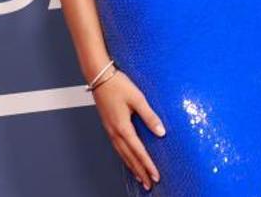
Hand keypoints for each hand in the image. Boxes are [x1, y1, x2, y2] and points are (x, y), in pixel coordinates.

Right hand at [91, 69, 165, 190]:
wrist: (99, 77)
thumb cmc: (117, 85)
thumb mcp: (138, 98)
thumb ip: (149, 116)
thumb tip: (161, 131)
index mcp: (122, 127)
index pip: (138, 151)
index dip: (148, 165)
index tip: (155, 175)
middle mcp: (115, 132)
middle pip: (129, 157)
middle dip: (140, 171)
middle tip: (149, 184)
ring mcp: (110, 130)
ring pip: (122, 154)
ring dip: (132, 167)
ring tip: (140, 177)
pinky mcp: (108, 126)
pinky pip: (118, 148)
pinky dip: (124, 157)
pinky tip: (128, 160)